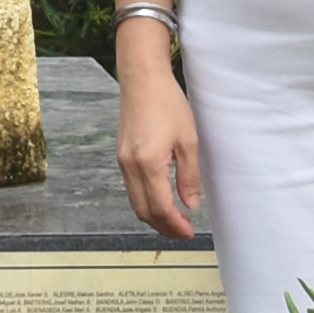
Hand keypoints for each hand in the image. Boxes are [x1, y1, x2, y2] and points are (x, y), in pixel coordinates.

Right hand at [113, 24, 203, 240]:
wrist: (143, 80)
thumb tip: (191, 203)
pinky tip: (162, 198)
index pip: (161, 207)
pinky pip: (132, 188)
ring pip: (136, 202)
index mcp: (148, 163)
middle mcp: (130, 166)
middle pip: (144, 211)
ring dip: (154, 216)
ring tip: (175, 218)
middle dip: (163, 227)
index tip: (189, 232)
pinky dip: (146, 201)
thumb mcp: (188, 141)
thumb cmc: (167, 103)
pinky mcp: (122, 156)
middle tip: (184, 231)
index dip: (175, 225)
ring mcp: (123, 161)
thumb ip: (189, 176)